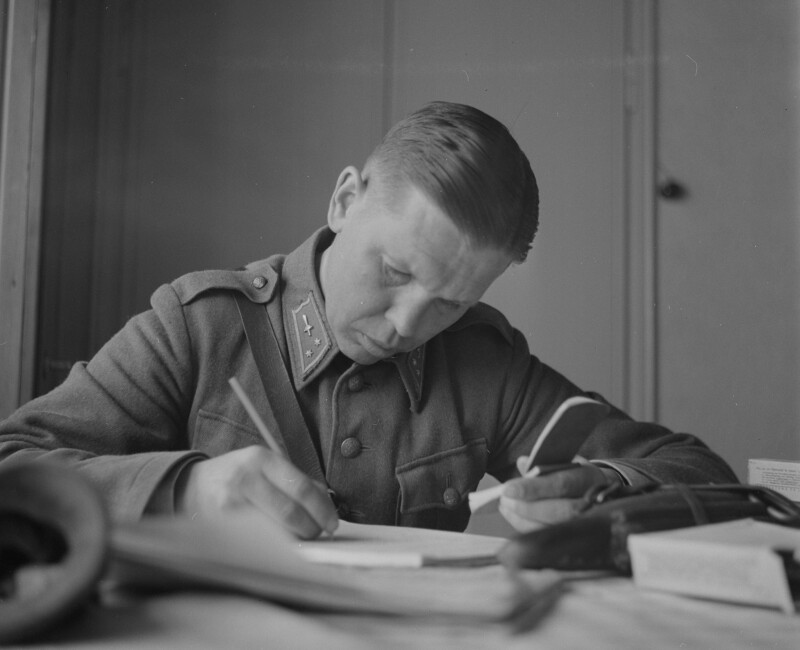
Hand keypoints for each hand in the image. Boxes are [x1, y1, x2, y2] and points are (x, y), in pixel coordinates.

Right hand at [175, 446, 338, 538]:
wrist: (192, 486)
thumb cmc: (237, 477)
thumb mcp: (264, 467)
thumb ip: (295, 482)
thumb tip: (326, 505)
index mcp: (262, 459)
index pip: (302, 488)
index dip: (322, 509)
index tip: (332, 522)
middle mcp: (246, 477)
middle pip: (290, 511)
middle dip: (311, 528)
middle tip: (318, 534)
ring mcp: (230, 501)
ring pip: (275, 529)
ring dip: (294, 538)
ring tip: (299, 537)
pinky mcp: (221, 523)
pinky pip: (257, 539)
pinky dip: (273, 544)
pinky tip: (277, 542)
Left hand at [498, 464, 620, 532]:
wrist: (605, 493)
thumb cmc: (577, 475)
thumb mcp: (565, 461)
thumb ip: (544, 462)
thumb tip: (522, 462)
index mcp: (589, 477)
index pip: (561, 484)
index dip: (533, 488)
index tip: (508, 488)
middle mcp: (593, 503)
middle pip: (559, 510)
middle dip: (526, 507)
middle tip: (504, 499)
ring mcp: (589, 524)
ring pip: (555, 528)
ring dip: (524, 519)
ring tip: (506, 506)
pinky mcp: (580, 539)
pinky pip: (551, 538)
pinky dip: (528, 528)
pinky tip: (514, 516)